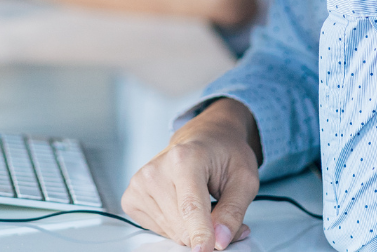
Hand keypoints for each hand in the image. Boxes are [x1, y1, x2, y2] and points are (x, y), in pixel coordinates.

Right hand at [121, 98, 260, 248]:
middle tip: (221, 214)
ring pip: (171, 233)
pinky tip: (182, 205)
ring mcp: (140, 184)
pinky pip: (158, 231)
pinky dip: (175, 227)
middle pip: (181, 226)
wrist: (205, 137)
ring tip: (204, 204)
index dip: (201, 233)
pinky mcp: (132, 198)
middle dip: (205, 232)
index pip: (191, 207)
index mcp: (184, 158)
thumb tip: (221, 239)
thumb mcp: (244, 177)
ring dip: (191, 230)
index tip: (205, 249)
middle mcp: (156, 169)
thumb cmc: (224, 153)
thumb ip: (234, 210)